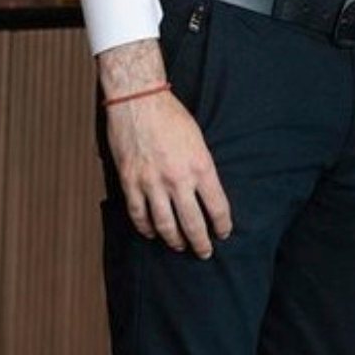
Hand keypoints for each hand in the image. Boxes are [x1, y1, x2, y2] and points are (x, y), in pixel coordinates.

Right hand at [98, 39, 230, 257]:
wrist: (139, 102)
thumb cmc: (172, 116)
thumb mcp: (199, 141)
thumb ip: (202, 167)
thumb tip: (206, 192)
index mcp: (201, 166)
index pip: (217, 206)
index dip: (222, 225)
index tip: (224, 233)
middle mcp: (178, 179)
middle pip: (193, 223)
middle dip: (201, 242)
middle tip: (204, 253)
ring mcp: (152, 183)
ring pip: (165, 225)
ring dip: (174, 240)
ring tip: (180, 246)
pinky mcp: (131, 183)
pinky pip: (139, 214)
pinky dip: (146, 228)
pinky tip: (152, 233)